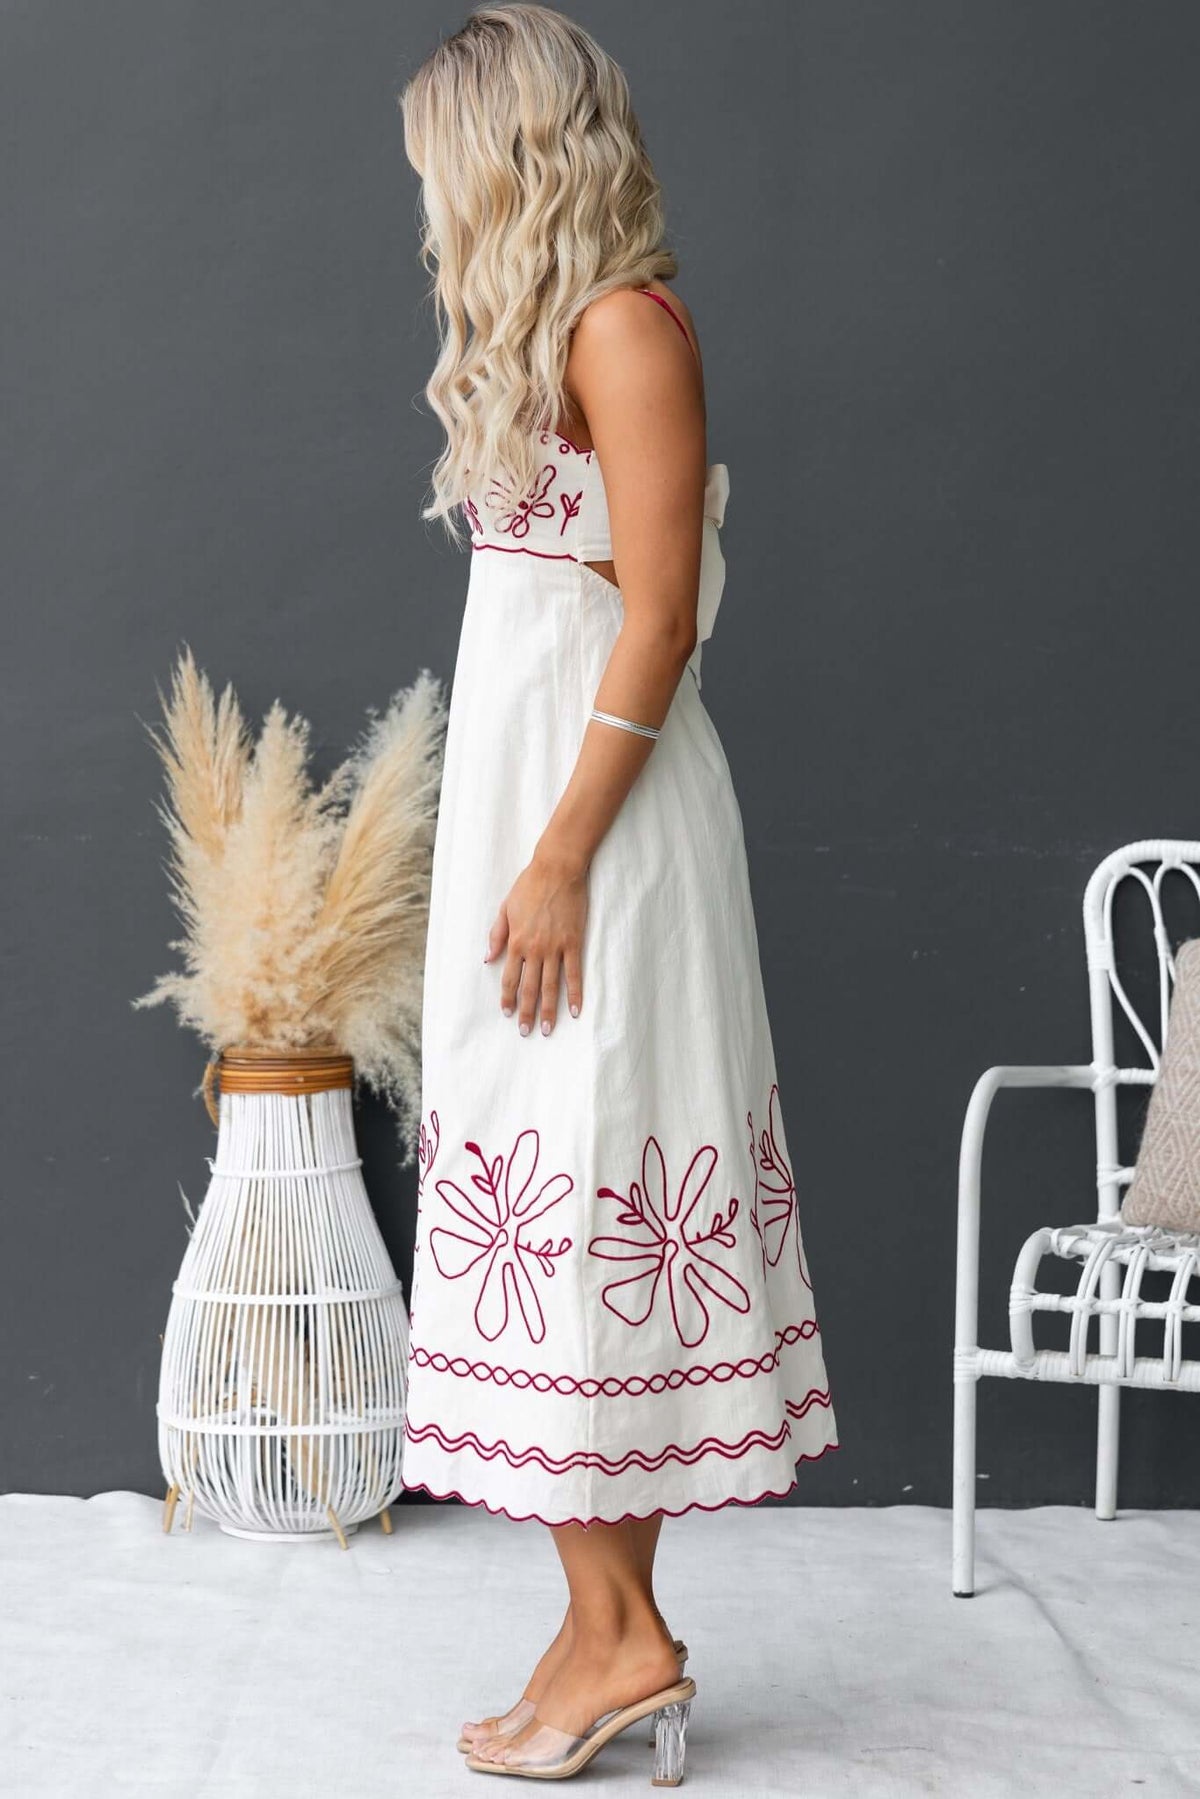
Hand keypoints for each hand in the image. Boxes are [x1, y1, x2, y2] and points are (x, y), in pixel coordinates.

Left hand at [485, 846, 587, 1034]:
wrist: (557, 870)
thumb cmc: (529, 886)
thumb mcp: (505, 908)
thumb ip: (497, 935)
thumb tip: (487, 959)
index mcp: (516, 941)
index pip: (509, 978)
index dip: (508, 998)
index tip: (507, 1014)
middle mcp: (534, 949)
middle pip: (529, 988)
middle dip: (526, 1012)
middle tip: (526, 1032)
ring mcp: (555, 948)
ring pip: (551, 986)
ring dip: (549, 1010)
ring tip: (549, 1029)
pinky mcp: (573, 943)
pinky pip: (574, 974)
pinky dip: (575, 994)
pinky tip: (575, 1011)